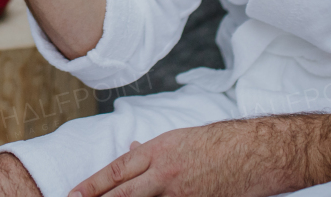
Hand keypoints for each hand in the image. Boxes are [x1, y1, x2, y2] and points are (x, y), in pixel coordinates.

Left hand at [68, 123, 296, 196]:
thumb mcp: (180, 139)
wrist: (257, 152)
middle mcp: (165, 174)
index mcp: (159, 151)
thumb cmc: (219, 142)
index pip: (117, 170)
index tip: (73, 193)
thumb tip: (130, 152)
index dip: (93, 184)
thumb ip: (153, 150)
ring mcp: (180, 194)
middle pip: (122, 193)